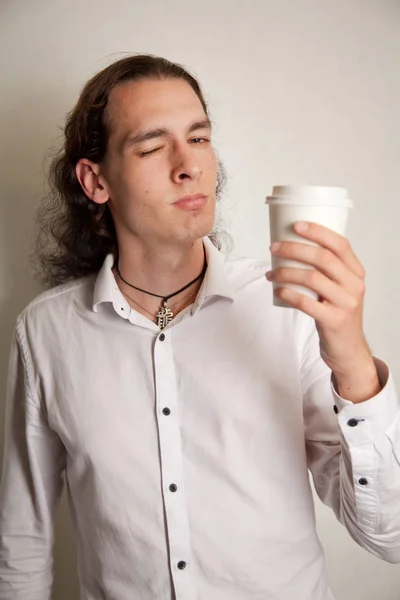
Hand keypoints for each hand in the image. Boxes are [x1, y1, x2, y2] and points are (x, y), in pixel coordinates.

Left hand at [266, 221, 373, 378]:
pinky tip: (278, 290)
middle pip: (323, 259)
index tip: (296, 225)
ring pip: (313, 279)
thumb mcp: (339, 288)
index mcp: (356, 272)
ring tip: (271, 273)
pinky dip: (289, 294)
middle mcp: (355, 285)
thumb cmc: (337, 312)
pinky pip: (307, 303)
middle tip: (274, 248)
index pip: (340, 244)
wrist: (348, 348)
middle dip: (294, 249)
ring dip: (286, 272)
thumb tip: (292, 246)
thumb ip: (326, 270)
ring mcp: (346, 304)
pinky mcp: (334, 321)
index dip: (318, 232)